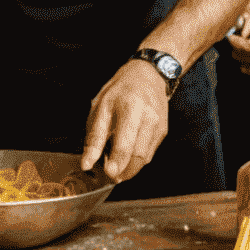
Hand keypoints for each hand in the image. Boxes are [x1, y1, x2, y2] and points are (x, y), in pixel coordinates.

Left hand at [81, 62, 169, 181]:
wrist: (148, 76)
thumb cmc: (120, 90)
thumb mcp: (100, 107)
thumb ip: (94, 137)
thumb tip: (87, 163)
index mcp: (130, 108)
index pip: (124, 144)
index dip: (116, 163)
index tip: (107, 173)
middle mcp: (149, 117)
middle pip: (137, 156)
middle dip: (123, 171)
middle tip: (110, 174)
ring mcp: (158, 126)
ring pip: (144, 159)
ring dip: (130, 169)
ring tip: (116, 165)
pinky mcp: (163, 132)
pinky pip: (149, 154)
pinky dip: (136, 160)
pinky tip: (127, 155)